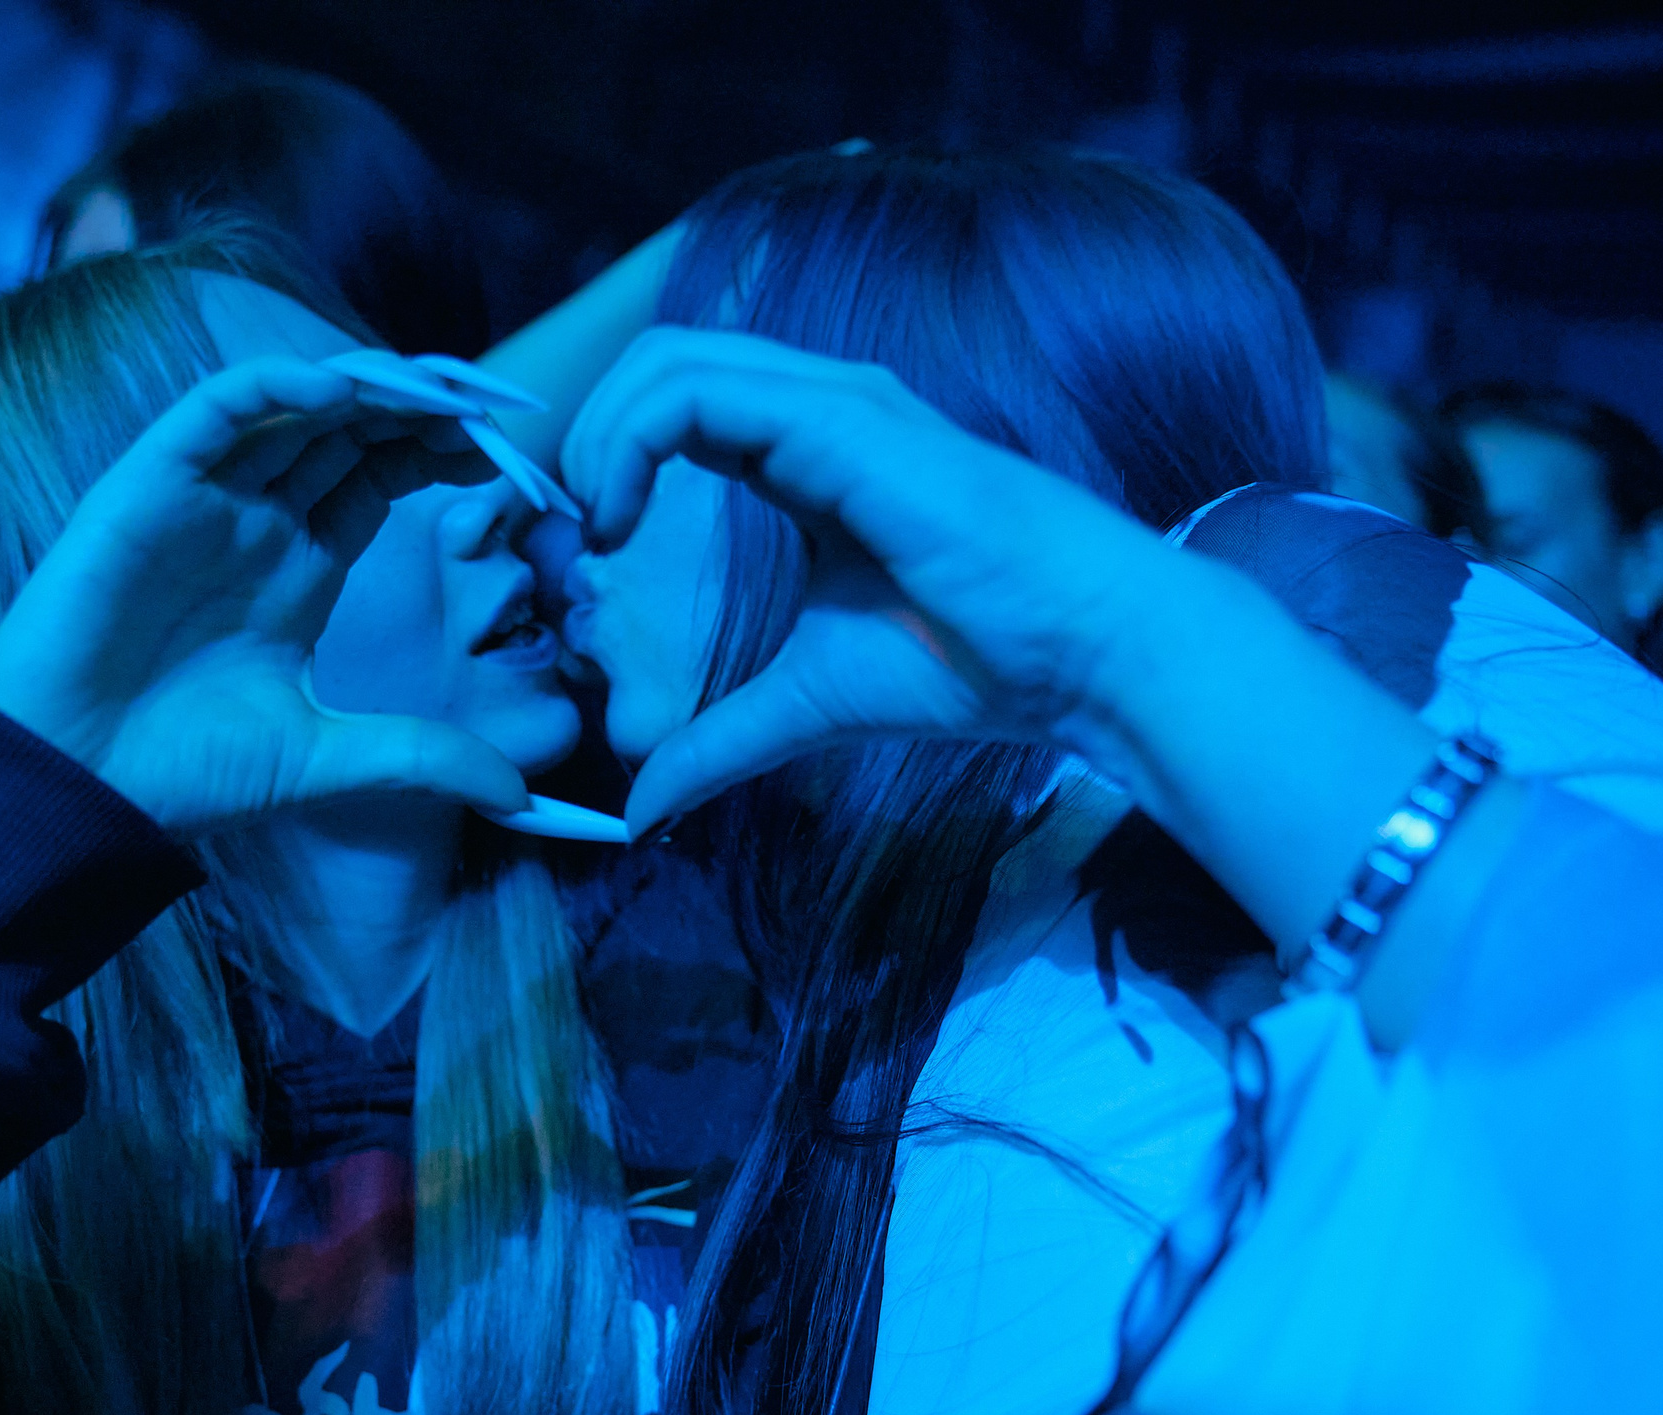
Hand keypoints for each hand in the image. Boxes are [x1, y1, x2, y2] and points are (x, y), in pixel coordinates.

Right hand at [0, 356, 532, 837]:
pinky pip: (214, 410)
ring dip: (366, 387)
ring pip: (293, 407)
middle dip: (421, 412)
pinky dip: (273, 386)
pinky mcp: (148, 488)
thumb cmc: (185, 771)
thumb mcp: (329, 759)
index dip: (442, 456)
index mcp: (298, 572)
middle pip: (350, 433)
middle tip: (492, 405)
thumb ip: (424, 758)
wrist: (79, 783)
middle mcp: (256, 524)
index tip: (510, 457)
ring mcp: (205, 500)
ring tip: (435, 388)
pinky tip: (339, 387)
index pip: (380, 480)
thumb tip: (522, 795)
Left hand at [556, 328, 1179, 831]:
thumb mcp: (810, 703)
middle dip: (590, 434)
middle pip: (660, 362)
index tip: (591, 555)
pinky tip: (625, 517)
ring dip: (603, 433)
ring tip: (597, 525)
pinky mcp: (842, 421)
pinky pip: (698, 392)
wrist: (1082, 653)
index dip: (610, 461)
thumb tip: (643, 807)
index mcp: (808, 454)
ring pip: (670, 358)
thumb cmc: (978, 663)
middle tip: (579, 535)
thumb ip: (721, 740)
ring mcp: (832, 405)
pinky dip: (632, 442)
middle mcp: (817, 411)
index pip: (679, 407)